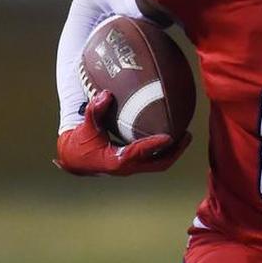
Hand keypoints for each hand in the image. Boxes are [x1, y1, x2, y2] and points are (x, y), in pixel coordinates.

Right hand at [54, 91, 190, 175]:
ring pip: (159, 163)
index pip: (139, 153)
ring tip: (186, 135)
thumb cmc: (80, 143)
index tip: (170, 136)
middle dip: (175, 151)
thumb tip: (105, 94)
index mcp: (116, 161)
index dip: (154, 145)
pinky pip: (154, 159)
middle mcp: (127, 168)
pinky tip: (172, 136)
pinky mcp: (134, 165)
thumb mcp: (86, 125)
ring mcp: (132, 168)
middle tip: (187, 135)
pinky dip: (163, 150)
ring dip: (173, 151)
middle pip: (158, 163)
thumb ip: (95, 110)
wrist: (74, 159)